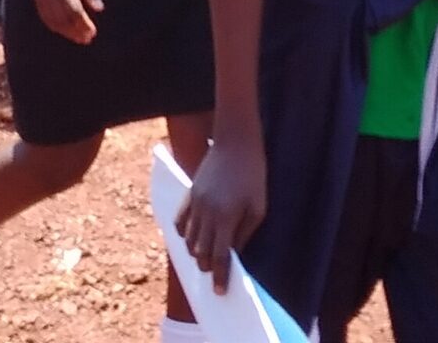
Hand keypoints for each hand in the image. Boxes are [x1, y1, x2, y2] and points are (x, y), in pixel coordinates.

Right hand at [30, 0, 102, 43]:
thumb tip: (100, 9)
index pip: (75, 12)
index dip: (84, 25)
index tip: (93, 33)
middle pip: (64, 20)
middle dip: (76, 32)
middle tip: (87, 40)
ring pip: (54, 22)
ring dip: (66, 33)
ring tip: (78, 39)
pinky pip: (45, 18)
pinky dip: (55, 27)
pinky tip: (64, 31)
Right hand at [176, 140, 268, 294]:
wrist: (235, 143)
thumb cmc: (253, 175)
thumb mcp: (258, 207)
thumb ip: (245, 233)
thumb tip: (235, 254)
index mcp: (225, 217)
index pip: (219, 256)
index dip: (220, 277)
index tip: (220, 292)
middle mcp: (205, 213)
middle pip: (199, 252)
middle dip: (207, 267)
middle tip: (215, 276)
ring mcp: (194, 204)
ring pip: (187, 240)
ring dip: (196, 253)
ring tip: (206, 258)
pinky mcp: (188, 195)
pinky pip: (179, 222)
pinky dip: (184, 235)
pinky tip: (192, 240)